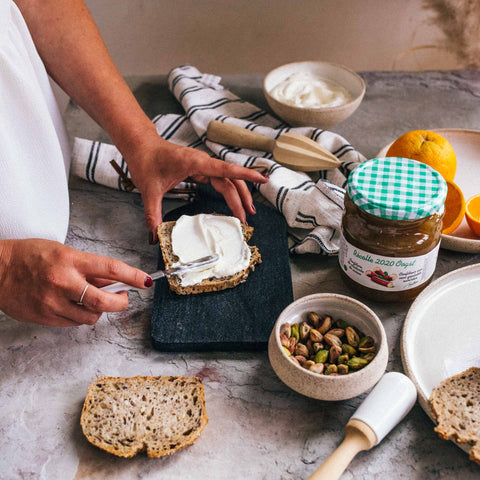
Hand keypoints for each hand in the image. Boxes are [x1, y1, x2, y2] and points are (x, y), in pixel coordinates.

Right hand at [0, 239, 151, 326]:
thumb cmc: (30, 256)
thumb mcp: (63, 252)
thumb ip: (88, 268)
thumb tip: (113, 281)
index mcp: (70, 260)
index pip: (110, 269)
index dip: (133, 276)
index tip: (146, 281)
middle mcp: (63, 282)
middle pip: (104, 302)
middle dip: (120, 302)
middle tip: (123, 297)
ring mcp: (53, 302)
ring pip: (91, 317)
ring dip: (98, 311)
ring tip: (92, 300)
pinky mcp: (45, 317)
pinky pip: (73, 323)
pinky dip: (80, 316)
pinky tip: (73, 306)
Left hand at [122, 129, 268, 242]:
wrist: (141, 145)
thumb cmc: (146, 161)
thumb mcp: (149, 191)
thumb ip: (153, 216)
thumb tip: (154, 238)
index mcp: (194, 163)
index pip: (226, 170)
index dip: (246, 175)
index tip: (263, 179)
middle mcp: (202, 162)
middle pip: (230, 179)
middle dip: (242, 198)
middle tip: (247, 218)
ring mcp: (202, 165)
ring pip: (227, 179)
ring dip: (238, 194)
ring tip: (246, 212)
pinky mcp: (199, 168)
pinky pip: (219, 179)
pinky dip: (229, 190)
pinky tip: (233, 199)